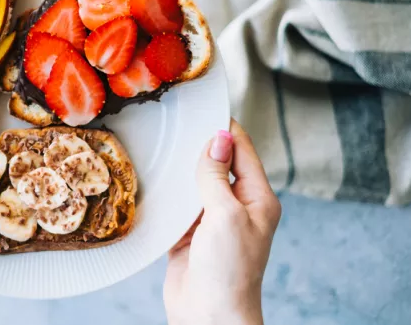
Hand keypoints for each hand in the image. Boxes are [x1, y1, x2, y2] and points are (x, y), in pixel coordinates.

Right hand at [164, 119, 280, 324]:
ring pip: (195, 184)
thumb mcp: (225, 215)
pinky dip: (168, 195)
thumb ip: (217, 176)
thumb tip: (219, 138)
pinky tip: (154, 182)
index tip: (203, 106)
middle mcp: (237, 207)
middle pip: (218, 165)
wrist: (209, 317)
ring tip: (161, 147)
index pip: (242, 151)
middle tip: (174, 124)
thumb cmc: (228, 271)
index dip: (224, 128)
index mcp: (257, 199)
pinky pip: (179, 207)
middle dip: (199, 146)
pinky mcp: (190, 236)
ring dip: (181, 171)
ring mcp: (213, 222)